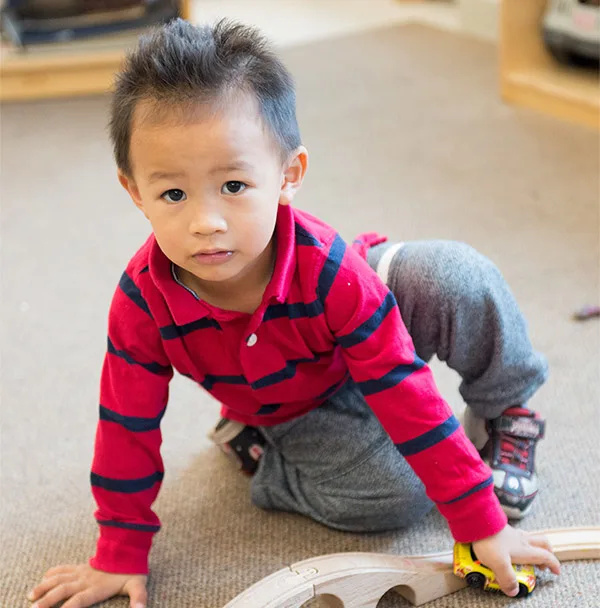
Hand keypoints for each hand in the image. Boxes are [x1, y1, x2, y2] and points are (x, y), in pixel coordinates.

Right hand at [27, 563, 147, 607]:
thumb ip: (139, 598)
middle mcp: (85, 580)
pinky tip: (43, 578)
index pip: (78, 600)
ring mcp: (81, 572)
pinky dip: (52, 573)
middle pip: (63, 590)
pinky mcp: (81, 566)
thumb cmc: (131, 572)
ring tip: (31, 597)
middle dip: (47, 600)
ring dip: (44, 587)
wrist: (128, 550)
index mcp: (96, 588)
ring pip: (59, 579)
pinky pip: (64, 568)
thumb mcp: (137, 585)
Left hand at [472, 524, 560, 596]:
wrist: (476, 520)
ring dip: (533, 545)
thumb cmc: (489, 540)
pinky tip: (510, 544)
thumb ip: (507, 578)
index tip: (556, 571)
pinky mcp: (501, 528)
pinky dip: (518, 539)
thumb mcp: (499, 564)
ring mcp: (511, 532)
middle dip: (547, 552)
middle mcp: (521, 540)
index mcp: (525, 549)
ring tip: (528, 554)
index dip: (553, 564)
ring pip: (529, 537)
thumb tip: (514, 590)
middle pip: (542, 543)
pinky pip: (515, 533)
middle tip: (544, 562)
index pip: (545, 556)